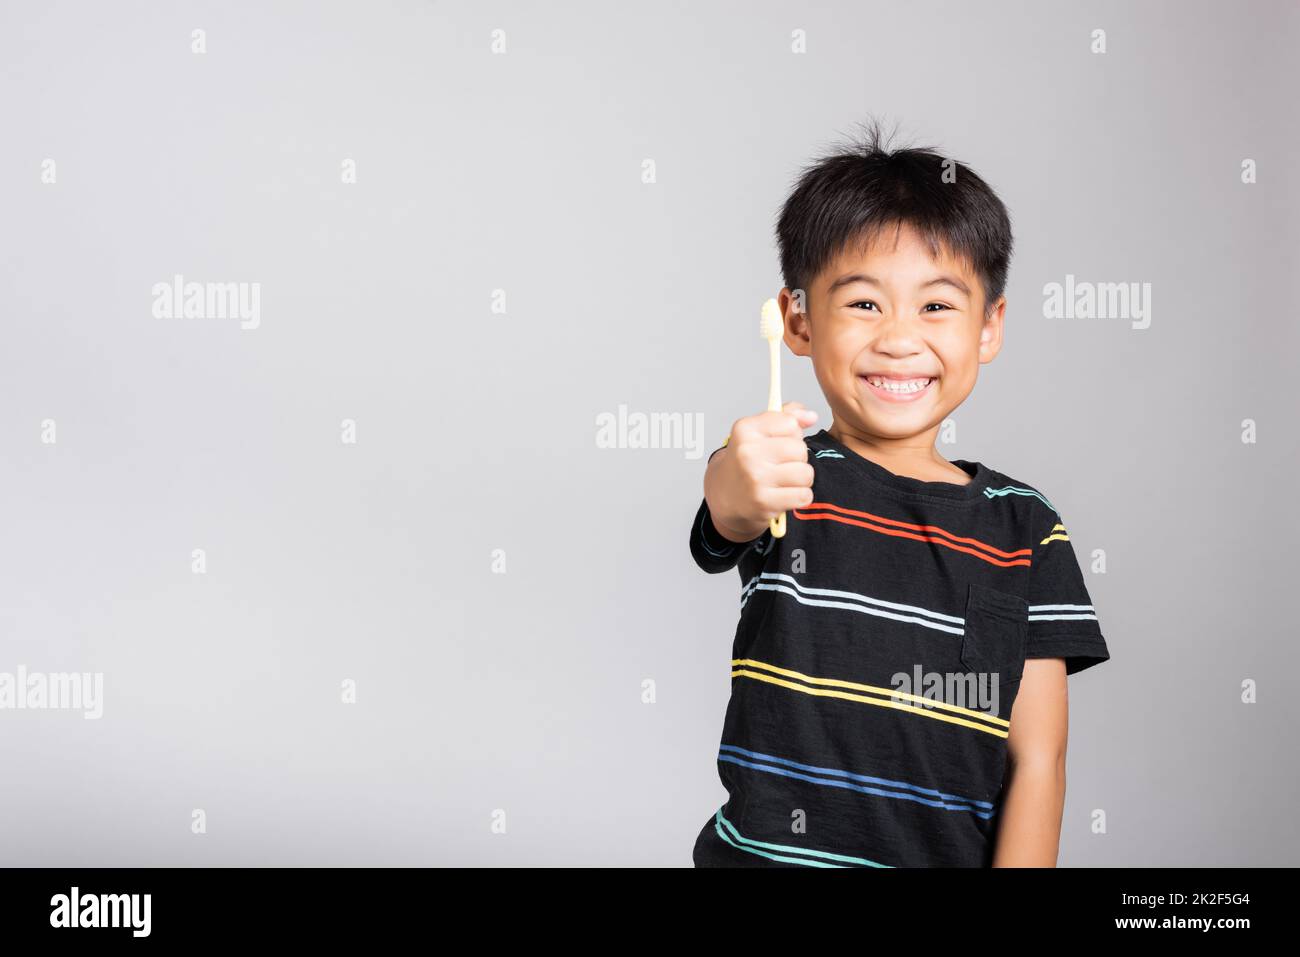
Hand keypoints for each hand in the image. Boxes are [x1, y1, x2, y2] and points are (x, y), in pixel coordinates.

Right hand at [704, 402, 817, 542]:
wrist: (725, 494)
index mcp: (746, 429)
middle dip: (798, 458)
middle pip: (800, 450)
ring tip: (785, 480)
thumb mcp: (759, 431)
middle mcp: (747, 453)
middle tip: (781, 465)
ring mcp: (755, 478)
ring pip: (805, 473)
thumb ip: (787, 416)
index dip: (791, 434)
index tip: (778, 442)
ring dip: (801, 479)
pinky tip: (785, 494)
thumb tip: (811, 416)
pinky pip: (803, 496)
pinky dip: (799, 497)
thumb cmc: (746, 460)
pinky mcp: (763, 502)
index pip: (791, 423)